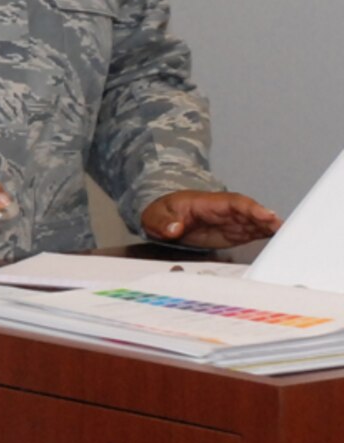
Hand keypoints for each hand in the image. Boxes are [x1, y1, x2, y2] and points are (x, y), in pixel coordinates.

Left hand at [140, 190, 280, 247]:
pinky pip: (251, 232)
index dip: (251, 208)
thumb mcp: (154, 217)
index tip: (267, 215)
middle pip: (249, 212)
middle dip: (266, 218)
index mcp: (206, 203)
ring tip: (287, 236)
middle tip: (284, 228)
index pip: (233, 202)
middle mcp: (222, 211)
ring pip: (253, 222)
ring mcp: (229, 222)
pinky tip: (277, 240)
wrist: (162, 221)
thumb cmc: (161, 214)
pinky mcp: (232, 233)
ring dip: (269, 228)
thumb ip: (163, 222)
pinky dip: (264, 235)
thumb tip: (174, 228)